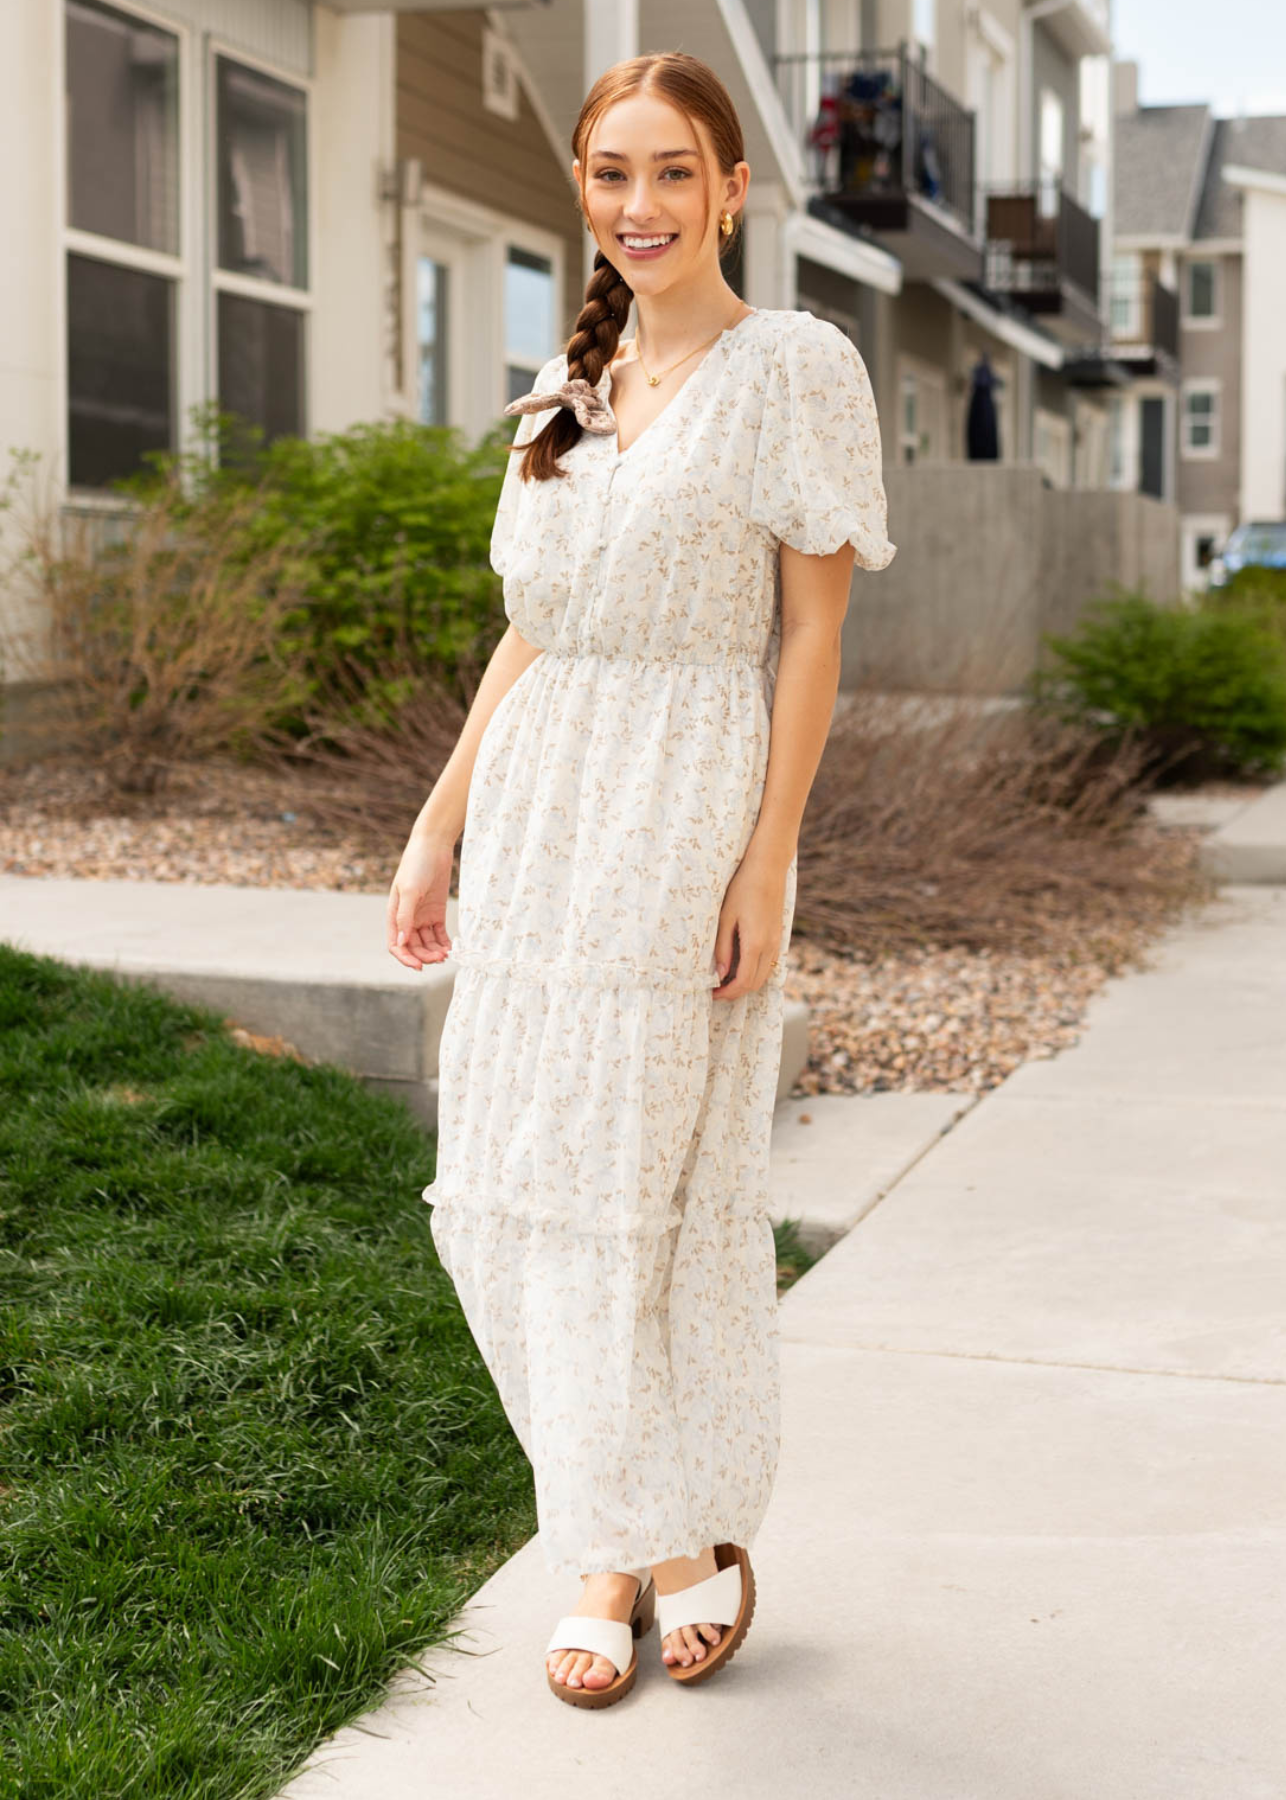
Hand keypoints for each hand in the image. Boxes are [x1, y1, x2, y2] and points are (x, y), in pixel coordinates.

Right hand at [387, 832, 455, 970]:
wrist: (433, 846)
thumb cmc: (416, 865)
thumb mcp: (410, 891)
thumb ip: (405, 917)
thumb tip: (402, 942)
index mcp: (394, 914)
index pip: (396, 944)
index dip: (405, 958)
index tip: (419, 966)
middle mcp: (407, 918)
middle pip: (413, 946)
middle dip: (424, 956)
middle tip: (439, 959)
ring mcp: (422, 916)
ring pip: (427, 942)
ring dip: (435, 951)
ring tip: (446, 955)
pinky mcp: (437, 912)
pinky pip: (439, 933)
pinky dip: (443, 943)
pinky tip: (451, 949)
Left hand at [712, 847, 786, 1001]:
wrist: (767, 868)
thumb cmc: (742, 888)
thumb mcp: (725, 918)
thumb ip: (723, 949)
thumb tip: (721, 975)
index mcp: (755, 943)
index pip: (743, 982)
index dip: (727, 993)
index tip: (712, 994)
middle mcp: (770, 946)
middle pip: (755, 984)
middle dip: (736, 992)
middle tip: (716, 991)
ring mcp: (777, 941)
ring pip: (764, 975)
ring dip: (746, 983)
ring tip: (725, 980)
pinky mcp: (778, 935)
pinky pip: (768, 963)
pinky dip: (755, 972)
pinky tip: (739, 965)